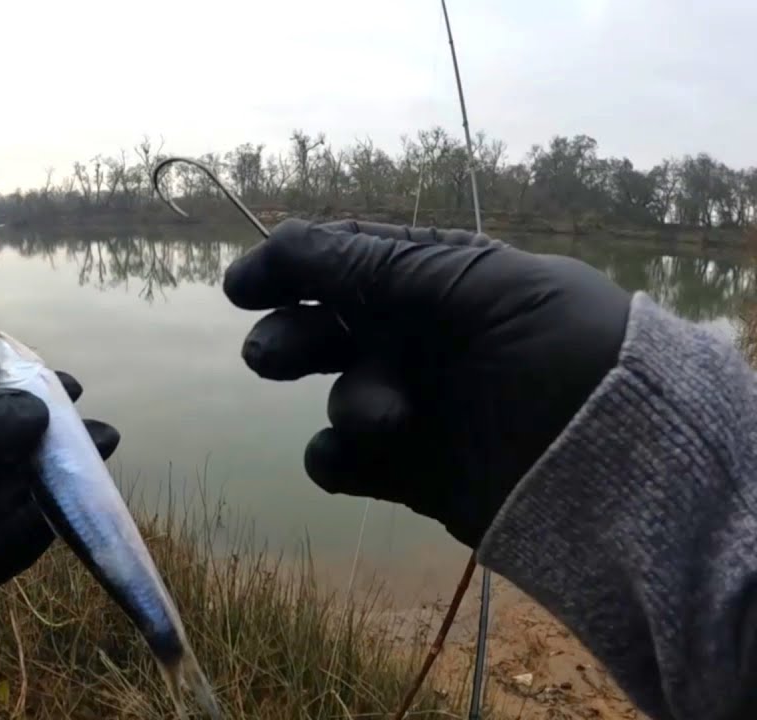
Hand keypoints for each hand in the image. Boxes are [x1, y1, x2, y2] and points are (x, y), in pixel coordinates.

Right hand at [223, 218, 630, 548]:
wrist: (625, 464)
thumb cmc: (561, 351)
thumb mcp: (475, 287)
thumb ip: (377, 265)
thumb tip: (281, 239)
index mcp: (442, 281)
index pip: (349, 259)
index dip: (290, 265)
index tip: (243, 285)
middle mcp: (422, 339)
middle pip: (327, 327)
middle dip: (292, 335)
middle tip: (270, 355)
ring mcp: (416, 406)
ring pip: (337, 393)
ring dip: (346, 399)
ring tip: (383, 419)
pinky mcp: (411, 472)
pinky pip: (343, 461)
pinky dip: (336, 458)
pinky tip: (357, 457)